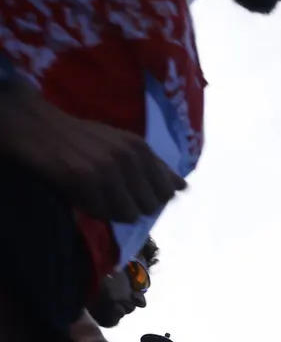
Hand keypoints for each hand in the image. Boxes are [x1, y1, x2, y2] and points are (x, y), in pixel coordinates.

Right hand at [0, 83, 184, 221]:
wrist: (37, 127)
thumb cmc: (82, 138)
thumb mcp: (123, 144)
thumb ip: (153, 166)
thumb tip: (183, 188)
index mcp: (140, 148)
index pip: (166, 192)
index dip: (150, 198)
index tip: (131, 191)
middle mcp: (128, 157)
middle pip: (150, 207)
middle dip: (133, 205)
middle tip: (109, 192)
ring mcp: (107, 169)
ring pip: (129, 214)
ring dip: (113, 210)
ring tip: (95, 193)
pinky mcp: (84, 179)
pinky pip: (103, 213)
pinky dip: (93, 209)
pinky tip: (80, 192)